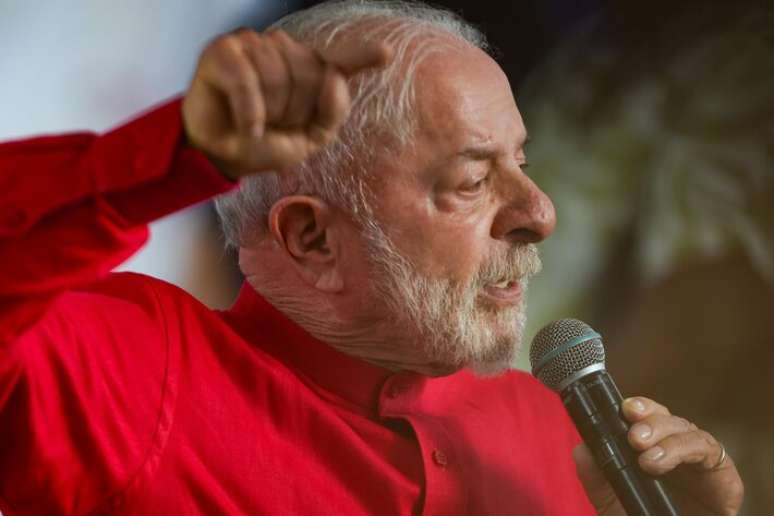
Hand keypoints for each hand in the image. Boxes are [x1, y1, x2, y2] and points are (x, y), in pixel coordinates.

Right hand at [182, 28, 390, 178]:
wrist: (222, 156)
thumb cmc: (265, 143)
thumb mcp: (309, 139)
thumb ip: (332, 113)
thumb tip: (334, 77)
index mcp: (309, 69)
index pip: (340, 60)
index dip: (362, 55)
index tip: (386, 54)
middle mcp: (283, 49)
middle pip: (311, 75)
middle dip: (295, 111)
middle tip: (274, 123)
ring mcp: (253, 45)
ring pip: (278, 77)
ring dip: (269, 112)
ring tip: (256, 121)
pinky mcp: (223, 51)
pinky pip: (247, 80)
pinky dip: (249, 112)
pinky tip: (247, 127)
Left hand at [573, 397, 743, 515]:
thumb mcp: (614, 503)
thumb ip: (598, 479)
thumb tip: (582, 451)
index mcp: (650, 450)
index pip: (643, 419)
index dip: (636, 407)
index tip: (623, 407)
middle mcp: (674, 449)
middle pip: (665, 417)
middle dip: (649, 419)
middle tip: (634, 437)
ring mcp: (698, 459)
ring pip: (685, 428)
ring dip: (665, 436)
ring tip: (647, 457)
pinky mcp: (722, 473)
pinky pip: (709, 449)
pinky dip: (686, 449)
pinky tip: (666, 461)